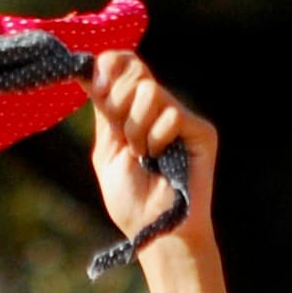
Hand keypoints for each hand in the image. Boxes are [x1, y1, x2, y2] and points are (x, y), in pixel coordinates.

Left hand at [87, 50, 214, 254]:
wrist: (155, 229)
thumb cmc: (131, 199)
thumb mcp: (107, 150)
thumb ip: (104, 110)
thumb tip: (91, 69)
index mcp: (134, 109)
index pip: (125, 63)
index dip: (110, 64)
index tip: (99, 85)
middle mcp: (159, 107)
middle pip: (135, 71)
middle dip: (118, 101)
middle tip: (123, 137)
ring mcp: (180, 117)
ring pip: (150, 91)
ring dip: (136, 128)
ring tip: (142, 155)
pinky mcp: (199, 130)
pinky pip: (170, 115)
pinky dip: (157, 140)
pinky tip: (161, 160)